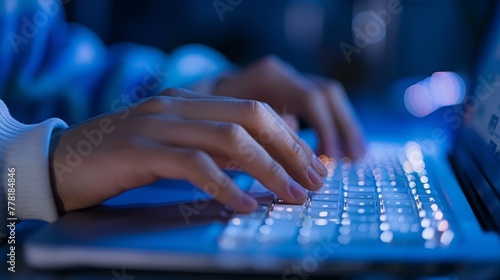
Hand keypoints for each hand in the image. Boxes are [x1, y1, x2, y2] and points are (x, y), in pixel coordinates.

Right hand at [49, 88, 326, 213]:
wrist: (63, 161)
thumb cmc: (126, 160)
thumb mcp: (178, 147)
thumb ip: (217, 145)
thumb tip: (266, 156)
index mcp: (191, 101)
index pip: (255, 110)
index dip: (291, 138)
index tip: (314, 166)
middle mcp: (178, 105)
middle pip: (251, 118)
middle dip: (290, 151)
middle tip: (314, 182)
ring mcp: (158, 123)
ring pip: (229, 140)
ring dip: (268, 170)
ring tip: (292, 196)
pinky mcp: (139, 149)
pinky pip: (193, 165)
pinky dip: (225, 186)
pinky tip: (245, 206)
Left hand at [214, 56, 365, 158]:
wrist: (204, 97)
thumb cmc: (209, 116)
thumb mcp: (225, 124)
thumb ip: (255, 126)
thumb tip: (293, 127)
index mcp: (267, 76)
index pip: (309, 98)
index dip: (323, 129)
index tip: (328, 159)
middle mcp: (284, 72)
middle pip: (326, 93)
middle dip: (342, 127)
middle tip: (351, 159)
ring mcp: (291, 79)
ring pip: (331, 96)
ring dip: (345, 126)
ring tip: (356, 157)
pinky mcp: (294, 91)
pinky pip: (325, 105)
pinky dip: (336, 126)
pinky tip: (342, 149)